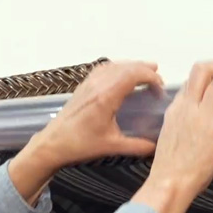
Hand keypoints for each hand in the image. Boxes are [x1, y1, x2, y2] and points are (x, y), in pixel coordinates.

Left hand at [9, 60, 163, 203]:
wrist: (53, 143)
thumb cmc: (80, 145)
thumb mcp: (112, 146)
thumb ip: (137, 146)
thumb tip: (156, 147)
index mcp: (106, 97)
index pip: (133, 75)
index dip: (150, 77)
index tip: (160, 87)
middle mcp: (98, 85)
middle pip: (125, 67)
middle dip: (144, 69)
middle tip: (157, 77)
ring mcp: (89, 83)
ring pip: (114, 66)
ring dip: (131, 66)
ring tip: (145, 71)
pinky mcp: (83, 86)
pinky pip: (103, 69)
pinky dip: (117, 67)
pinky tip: (121, 74)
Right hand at [132, 61, 212, 212]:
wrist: (170, 181)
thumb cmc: (169, 168)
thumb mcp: (168, 136)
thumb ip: (180, 123)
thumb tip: (190, 122)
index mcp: (176, 110)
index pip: (189, 83)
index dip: (203, 76)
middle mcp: (189, 108)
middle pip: (202, 72)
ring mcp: (204, 117)